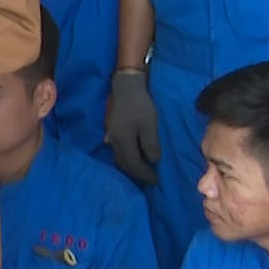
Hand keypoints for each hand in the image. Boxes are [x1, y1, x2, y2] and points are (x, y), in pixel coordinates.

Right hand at [106, 68, 160, 185]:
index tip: (157, 181)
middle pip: (124, 165)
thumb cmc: (139, 105)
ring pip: (120, 159)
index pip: (133, 165)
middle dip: (137, 175)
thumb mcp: (149, 124)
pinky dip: (127, 160)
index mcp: (123, 142)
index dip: (145, 174)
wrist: (125, 87)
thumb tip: (153, 161)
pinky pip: (118, 152)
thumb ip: (150, 144)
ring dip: (131, 168)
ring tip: (143, 172)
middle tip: (151, 180)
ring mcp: (112, 137)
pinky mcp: (113, 132)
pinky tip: (133, 159)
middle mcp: (114, 143)